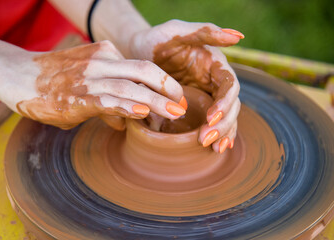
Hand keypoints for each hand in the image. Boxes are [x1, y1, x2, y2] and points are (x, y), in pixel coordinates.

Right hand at [0, 41, 185, 129]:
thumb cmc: (53, 79)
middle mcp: (102, 62)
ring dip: (156, 101)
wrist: (16, 74)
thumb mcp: (84, 81)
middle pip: (145, 71)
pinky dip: (127, 106)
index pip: (142, 68)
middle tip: (183, 105)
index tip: (176, 98)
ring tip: (175, 113)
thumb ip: (107, 100)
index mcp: (107, 54)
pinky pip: (108, 99)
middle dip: (168, 88)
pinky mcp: (78, 96)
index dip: (163, 82)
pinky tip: (143, 113)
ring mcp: (91, 77)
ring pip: (131, 85)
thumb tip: (122, 121)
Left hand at [129, 20, 243, 152]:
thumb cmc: (155, 40)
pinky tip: (213, 149)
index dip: (226, 102)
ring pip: (224, 117)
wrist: (135, 54)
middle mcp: (213, 81)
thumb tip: (237, 36)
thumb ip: (203, 31)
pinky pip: (210, 123)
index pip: (229, 85)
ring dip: (222, 133)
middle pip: (230, 105)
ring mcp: (205, 95)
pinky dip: (215, 135)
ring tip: (214, 148)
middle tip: (206, 139)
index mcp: (214, 64)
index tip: (212, 117)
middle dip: (223, 123)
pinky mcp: (194, 107)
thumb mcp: (175, 32)